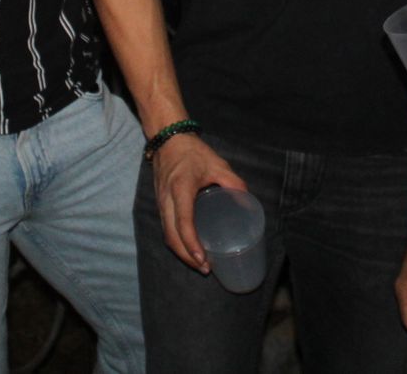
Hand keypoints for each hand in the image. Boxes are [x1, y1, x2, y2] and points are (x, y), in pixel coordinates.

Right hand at [151, 134, 246, 271]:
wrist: (167, 138)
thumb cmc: (193, 151)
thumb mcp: (217, 164)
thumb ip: (233, 183)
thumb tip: (246, 203)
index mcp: (181, 189)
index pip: (183, 222)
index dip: (192, 244)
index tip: (204, 260)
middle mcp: (167, 199)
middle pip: (171, 236)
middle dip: (187, 256)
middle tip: (206, 268)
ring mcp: (160, 202)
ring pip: (167, 235)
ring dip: (181, 252)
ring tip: (200, 263)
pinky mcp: (160, 203)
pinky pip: (166, 228)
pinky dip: (177, 242)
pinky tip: (190, 247)